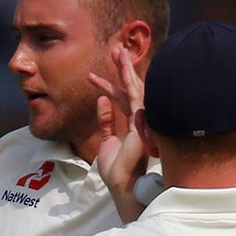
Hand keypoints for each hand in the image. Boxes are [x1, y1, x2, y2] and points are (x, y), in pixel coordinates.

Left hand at [89, 44, 150, 222]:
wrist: (123, 185)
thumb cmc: (117, 168)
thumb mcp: (106, 141)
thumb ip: (106, 121)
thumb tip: (101, 101)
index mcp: (132, 123)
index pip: (121, 99)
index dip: (107, 85)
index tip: (91, 76)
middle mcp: (140, 119)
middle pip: (131, 88)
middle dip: (122, 69)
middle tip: (115, 49)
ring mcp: (143, 121)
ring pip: (135, 90)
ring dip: (127, 71)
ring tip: (119, 52)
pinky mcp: (143, 126)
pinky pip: (136, 102)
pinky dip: (129, 87)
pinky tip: (122, 73)